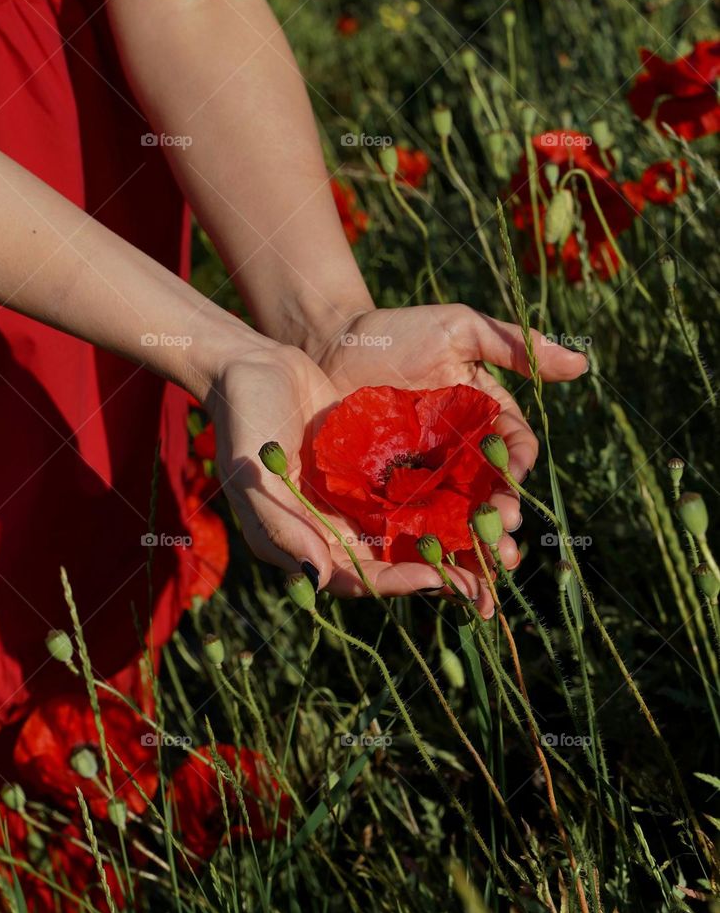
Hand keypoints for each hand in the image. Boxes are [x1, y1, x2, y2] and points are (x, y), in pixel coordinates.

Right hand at [205, 344, 495, 610]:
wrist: (254, 367)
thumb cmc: (243, 424)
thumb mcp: (253, 477)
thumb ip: (283, 528)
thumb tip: (318, 576)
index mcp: (307, 542)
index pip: (360, 577)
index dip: (400, 581)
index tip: (438, 578)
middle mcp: (338, 528)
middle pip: (397, 560)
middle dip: (442, 570)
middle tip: (488, 576)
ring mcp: (360, 497)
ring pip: (412, 526)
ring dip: (452, 534)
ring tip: (495, 533)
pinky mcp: (376, 466)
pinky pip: (416, 485)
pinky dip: (446, 492)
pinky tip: (482, 488)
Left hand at [310, 304, 587, 574]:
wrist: (331, 341)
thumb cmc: (399, 331)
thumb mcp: (461, 329)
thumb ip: (516, 345)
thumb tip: (582, 365)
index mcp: (484, 422)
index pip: (512, 454)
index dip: (517, 470)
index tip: (512, 482)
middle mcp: (460, 458)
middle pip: (490, 500)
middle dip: (501, 527)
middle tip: (504, 547)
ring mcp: (424, 480)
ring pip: (457, 523)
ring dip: (472, 556)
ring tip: (480, 583)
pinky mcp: (387, 495)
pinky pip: (411, 529)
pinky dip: (425, 556)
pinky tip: (433, 578)